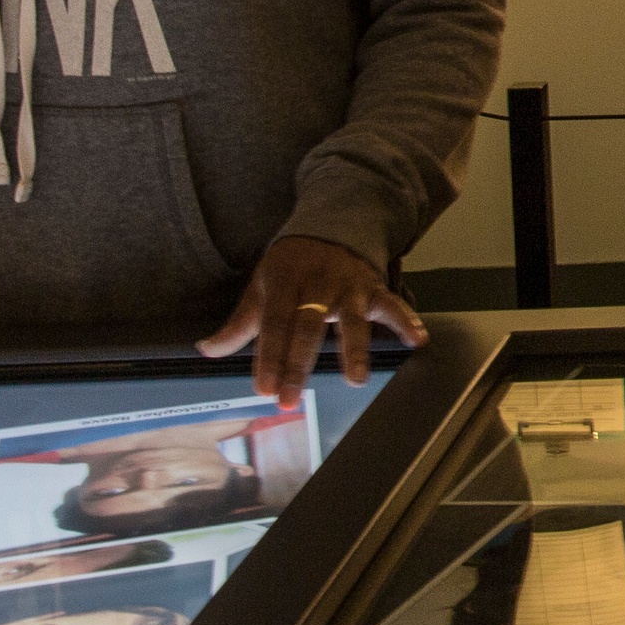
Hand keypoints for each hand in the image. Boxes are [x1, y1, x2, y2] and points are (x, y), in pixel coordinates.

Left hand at [201, 235, 421, 403]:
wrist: (333, 224)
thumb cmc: (293, 264)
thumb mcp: (263, 284)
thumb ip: (241, 321)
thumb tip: (207, 350)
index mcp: (286, 281)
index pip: (274, 323)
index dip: (268, 356)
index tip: (263, 388)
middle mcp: (319, 284)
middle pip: (307, 328)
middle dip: (297, 365)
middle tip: (289, 399)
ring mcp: (351, 286)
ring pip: (352, 320)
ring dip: (354, 350)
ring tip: (355, 380)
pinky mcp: (376, 287)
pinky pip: (393, 304)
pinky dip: (407, 321)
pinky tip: (417, 342)